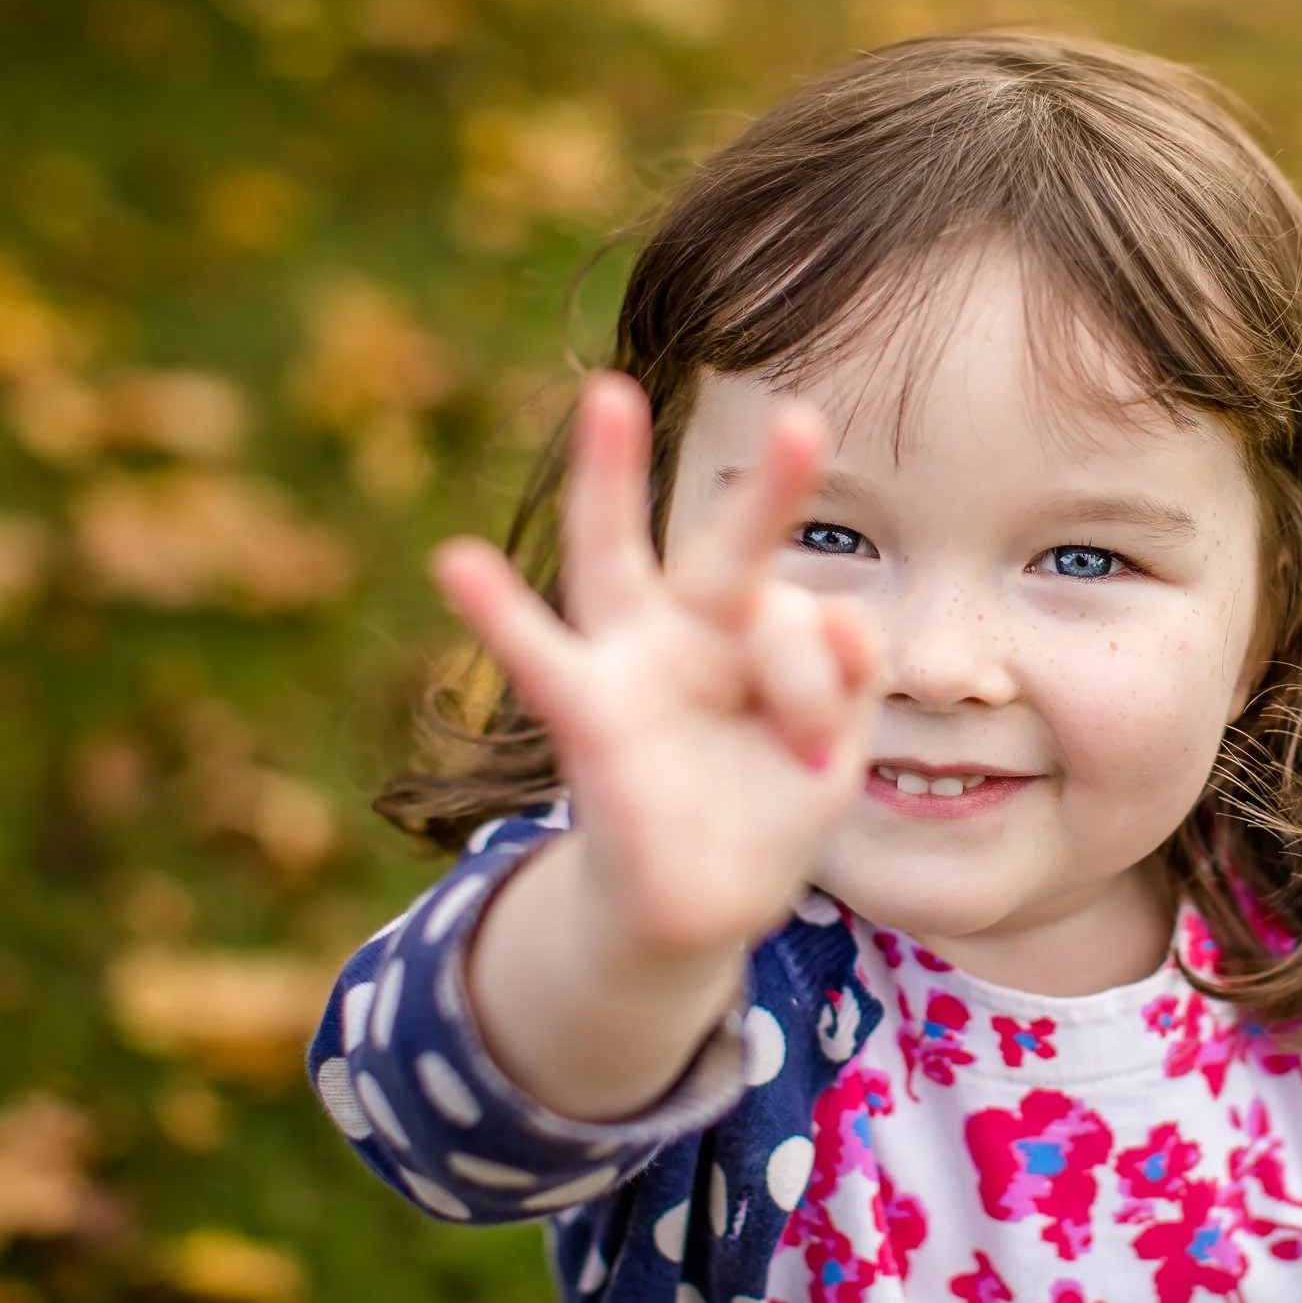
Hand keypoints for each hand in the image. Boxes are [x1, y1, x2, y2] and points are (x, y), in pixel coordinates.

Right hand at [430, 372, 882, 957]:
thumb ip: (842, 679)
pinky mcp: (588, 716)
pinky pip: (539, 657)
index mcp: (757, 638)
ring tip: (610, 395)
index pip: (811, 621)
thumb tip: (845, 613)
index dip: (828, 674)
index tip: (817, 749)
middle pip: (728, 549)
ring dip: (612, 478)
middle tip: (805, 421)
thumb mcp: (829, 753)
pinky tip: (456, 562)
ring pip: (617, 559)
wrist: (701, 907)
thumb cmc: (763, 810)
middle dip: (767, 492)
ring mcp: (632, 665)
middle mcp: (690, 632)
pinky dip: (497, 614)